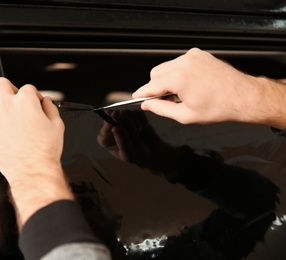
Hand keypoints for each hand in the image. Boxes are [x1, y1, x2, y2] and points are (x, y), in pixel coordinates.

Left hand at [0, 77, 72, 225]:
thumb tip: (46, 102)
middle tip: (15, 101)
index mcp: (26, 100)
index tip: (34, 105)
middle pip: (2, 82)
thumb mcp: (57, 126)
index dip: (32, 97)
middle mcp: (7, 103)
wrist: (31, 170)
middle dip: (10, 90)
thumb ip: (51, 108)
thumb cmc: (43, 151)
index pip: (28, 88)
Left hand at [97, 110, 187, 173]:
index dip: (109, 121)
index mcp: (106, 139)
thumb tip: (114, 127)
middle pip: (115, 115)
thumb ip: (121, 141)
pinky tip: (143, 129)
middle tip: (134, 134)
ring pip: (127, 113)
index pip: (104, 127)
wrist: (153, 153)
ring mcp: (123, 120)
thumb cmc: (138, 156)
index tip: (116, 116)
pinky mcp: (134, 116)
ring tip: (138, 134)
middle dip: (127, 123)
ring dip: (135, 124)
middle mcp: (112, 128)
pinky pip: (137, 113)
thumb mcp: (128, 154)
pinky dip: (142, 121)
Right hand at [133, 48, 276, 125]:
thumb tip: (147, 105)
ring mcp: (192, 56)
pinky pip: (179, 63)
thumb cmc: (219, 107)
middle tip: (167, 101)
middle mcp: (184, 63)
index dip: (142, 93)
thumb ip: (161, 109)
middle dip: (156, 87)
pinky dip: (179, 73)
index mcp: (179, 78)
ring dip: (167, 80)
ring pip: (166, 67)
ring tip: (182, 93)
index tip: (137, 97)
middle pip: (156, 73)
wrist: (242, 96)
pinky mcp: (199, 54)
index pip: (151, 85)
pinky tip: (190, 84)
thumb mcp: (185, 115)